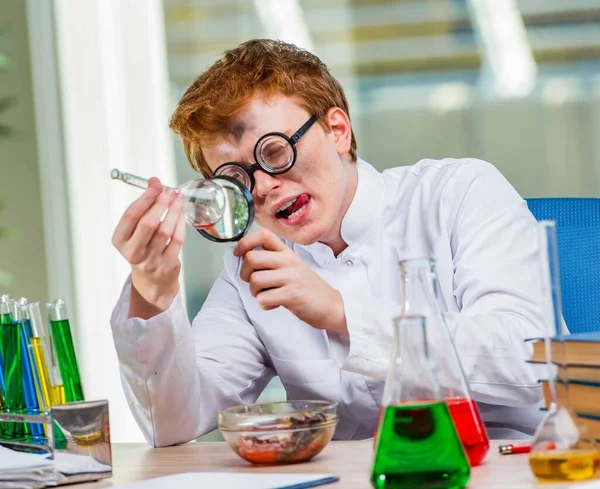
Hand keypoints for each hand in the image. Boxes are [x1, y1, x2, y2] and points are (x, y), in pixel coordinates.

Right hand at [112, 178, 185, 316]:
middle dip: (161, 203)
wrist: (152, 281)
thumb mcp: (135, 231)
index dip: (145, 197)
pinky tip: (181, 215)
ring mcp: (151, 261)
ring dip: (174, 211)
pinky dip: (181, 224)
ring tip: (178, 199)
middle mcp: (133, 252)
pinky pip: (177, 240)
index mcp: (120, 240)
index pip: (131, 215)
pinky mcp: (167, 266)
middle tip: (170, 191)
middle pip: (148, 223)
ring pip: (165, 231)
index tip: (155, 183)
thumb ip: (144, 208)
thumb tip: (154, 183)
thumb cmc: (144, 248)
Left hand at [233, 229, 347, 334]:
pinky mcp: (292, 295)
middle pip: (251, 258)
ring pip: (255, 280)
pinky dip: (264, 305)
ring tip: (267, 295)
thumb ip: (273, 260)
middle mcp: (289, 261)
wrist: (331, 306)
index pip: (263, 235)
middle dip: (245, 273)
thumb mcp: (293, 267)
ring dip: (255, 292)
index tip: (238, 253)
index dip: (245, 242)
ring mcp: (291, 277)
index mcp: (287, 252)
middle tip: (253, 282)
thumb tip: (245, 257)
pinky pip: (263, 299)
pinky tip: (275, 304)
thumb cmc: (308, 288)